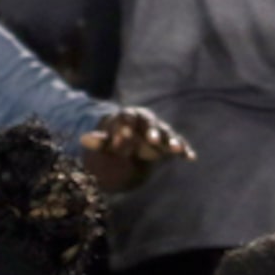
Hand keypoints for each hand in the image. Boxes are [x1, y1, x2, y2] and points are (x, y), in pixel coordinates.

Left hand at [79, 106, 193, 191]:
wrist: (130, 137)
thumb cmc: (116, 139)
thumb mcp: (106, 141)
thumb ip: (99, 141)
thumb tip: (83, 139)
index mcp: (130, 116)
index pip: (128, 117)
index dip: (125, 125)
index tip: (122, 134)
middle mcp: (148, 121)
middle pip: (151, 124)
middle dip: (152, 131)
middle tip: (151, 139)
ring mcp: (160, 130)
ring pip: (167, 134)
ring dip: (171, 141)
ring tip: (174, 148)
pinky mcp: (169, 142)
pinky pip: (178, 145)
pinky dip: (184, 150)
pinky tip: (191, 158)